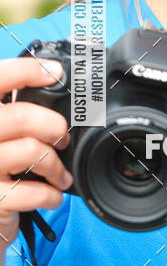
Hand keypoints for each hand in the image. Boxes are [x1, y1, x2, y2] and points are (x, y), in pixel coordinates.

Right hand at [0, 57, 72, 250]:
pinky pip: (32, 191)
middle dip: (53, 126)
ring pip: (30, 151)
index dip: (24, 70)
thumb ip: (14, 115)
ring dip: (55, 166)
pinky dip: (51, 194)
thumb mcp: (0, 137)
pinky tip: (51, 195)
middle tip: (61, 139)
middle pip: (20, 117)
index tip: (54, 73)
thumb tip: (50, 81)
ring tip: (59, 175)